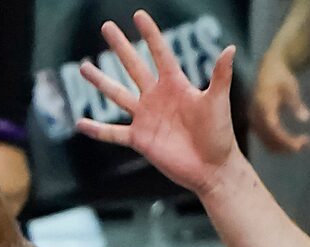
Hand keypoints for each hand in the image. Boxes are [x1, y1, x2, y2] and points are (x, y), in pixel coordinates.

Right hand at [76, 13, 243, 197]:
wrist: (212, 169)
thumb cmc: (219, 135)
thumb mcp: (217, 102)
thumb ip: (220, 75)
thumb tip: (230, 48)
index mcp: (175, 84)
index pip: (159, 53)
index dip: (150, 34)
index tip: (138, 15)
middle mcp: (157, 97)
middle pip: (133, 66)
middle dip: (120, 46)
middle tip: (106, 27)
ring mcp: (146, 118)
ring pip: (117, 95)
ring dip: (100, 81)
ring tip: (83, 66)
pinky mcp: (140, 139)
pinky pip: (113, 133)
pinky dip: (97, 130)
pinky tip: (80, 123)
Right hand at [252, 47, 309, 151]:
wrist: (268, 70)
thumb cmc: (281, 77)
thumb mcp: (291, 87)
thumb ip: (296, 103)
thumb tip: (306, 118)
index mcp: (263, 105)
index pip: (273, 129)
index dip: (286, 140)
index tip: (301, 144)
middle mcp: (255, 115)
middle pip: (269, 139)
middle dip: (288, 146)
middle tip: (307, 143)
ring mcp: (254, 120)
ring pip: (267, 143)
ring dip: (284, 148)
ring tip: (303, 143)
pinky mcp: (255, 124)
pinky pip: (266, 140)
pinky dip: (279, 145)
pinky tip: (293, 142)